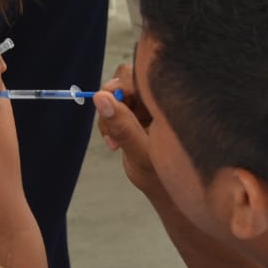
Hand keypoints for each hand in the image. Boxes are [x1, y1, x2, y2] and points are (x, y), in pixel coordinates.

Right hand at [93, 67, 159, 195]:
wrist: (164, 189)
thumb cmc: (162, 176)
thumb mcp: (140, 153)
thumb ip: (122, 126)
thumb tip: (100, 98)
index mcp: (168, 103)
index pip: (141, 78)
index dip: (121, 87)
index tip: (107, 105)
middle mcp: (157, 99)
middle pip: (125, 81)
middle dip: (112, 103)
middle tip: (110, 128)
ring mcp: (146, 106)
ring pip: (116, 95)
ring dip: (108, 117)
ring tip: (114, 142)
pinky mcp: (136, 113)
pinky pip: (114, 107)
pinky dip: (109, 123)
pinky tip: (115, 143)